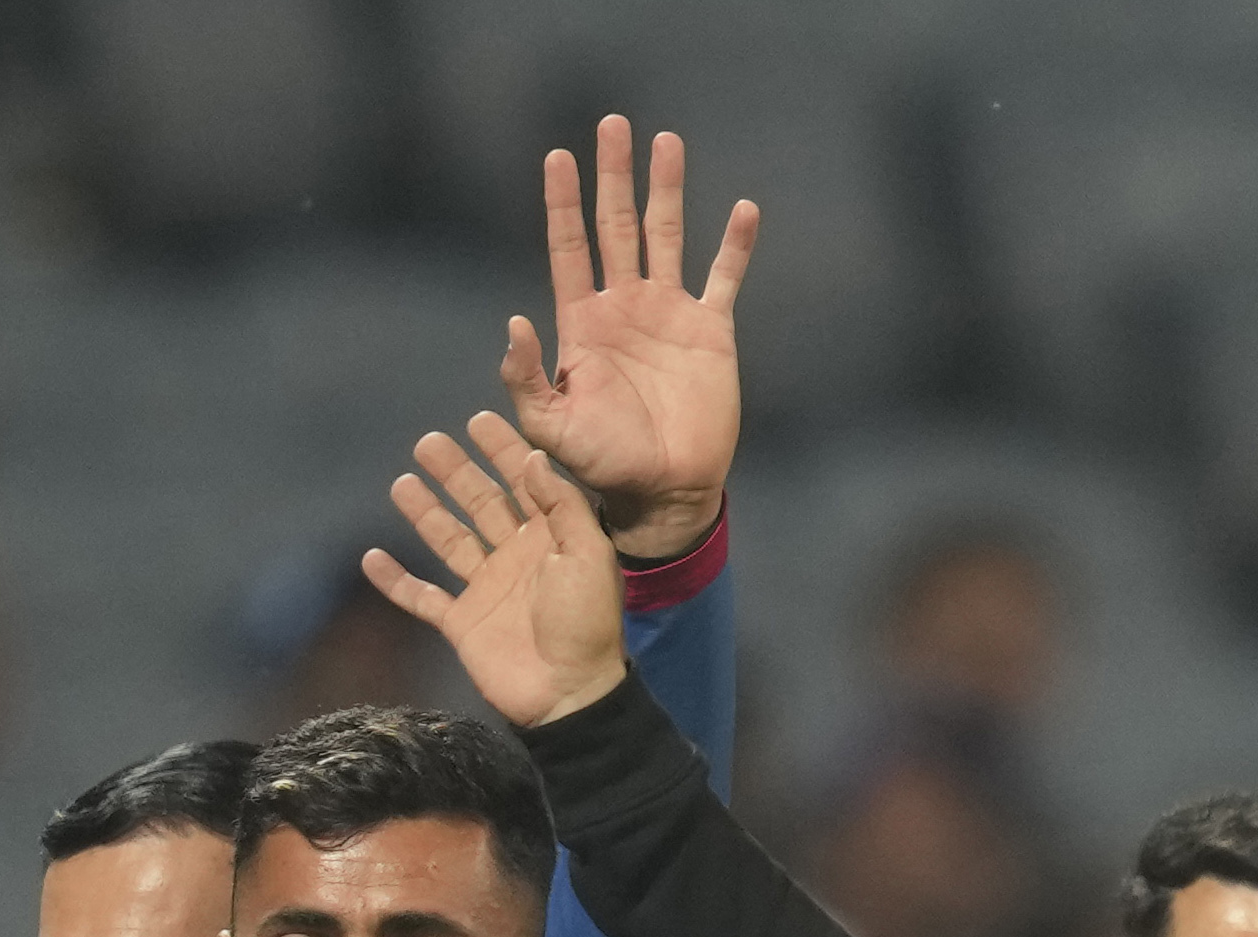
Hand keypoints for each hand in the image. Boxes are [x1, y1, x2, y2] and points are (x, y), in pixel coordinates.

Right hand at [364, 415, 632, 727]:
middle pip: (480, 504)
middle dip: (456, 473)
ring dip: (425, 513)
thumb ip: (562, 505)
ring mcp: (486, 590)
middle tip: (428, 442)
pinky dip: (396, 581)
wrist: (568, 693)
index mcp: (550, 539)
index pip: (524, 484)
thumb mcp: (588, 555)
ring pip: (449, 541)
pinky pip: (422, 597)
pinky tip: (371, 557)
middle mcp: (516, 558)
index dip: (504, 452)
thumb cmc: (585, 623)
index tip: (480, 419)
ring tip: (402, 481)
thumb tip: (534, 458)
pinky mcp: (462, 624)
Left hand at [499, 118, 757, 564]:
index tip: (557, 157)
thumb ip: (525, 378)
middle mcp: (625, 305)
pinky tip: (742, 209)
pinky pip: (724, 279)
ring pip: (667, 235)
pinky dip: (734, 245)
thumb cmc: (602, 464)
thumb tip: (514, 322)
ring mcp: (670, 314)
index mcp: (583, 321)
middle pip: (617, 225)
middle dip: (613, 175)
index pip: (569, 247)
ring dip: (666, 189)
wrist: (664, 490)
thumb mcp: (548, 426)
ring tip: (666, 140)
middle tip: (612, 124)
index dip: (563, 203)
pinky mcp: (712, 332)